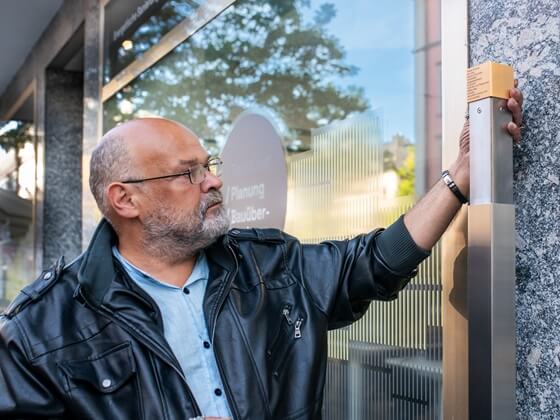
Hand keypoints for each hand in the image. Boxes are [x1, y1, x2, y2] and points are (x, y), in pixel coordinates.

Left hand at [450, 80, 523, 196]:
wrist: (465, 163)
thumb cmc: (468, 144)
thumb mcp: (469, 123)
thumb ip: (475, 111)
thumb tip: (475, 96)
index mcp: (495, 116)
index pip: (505, 101)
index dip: (510, 91)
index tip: (511, 81)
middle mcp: (503, 124)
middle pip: (515, 108)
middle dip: (515, 97)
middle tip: (512, 90)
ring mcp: (506, 134)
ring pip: (518, 119)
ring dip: (515, 110)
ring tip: (510, 102)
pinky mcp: (507, 145)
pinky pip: (515, 137)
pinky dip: (513, 130)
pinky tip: (509, 125)